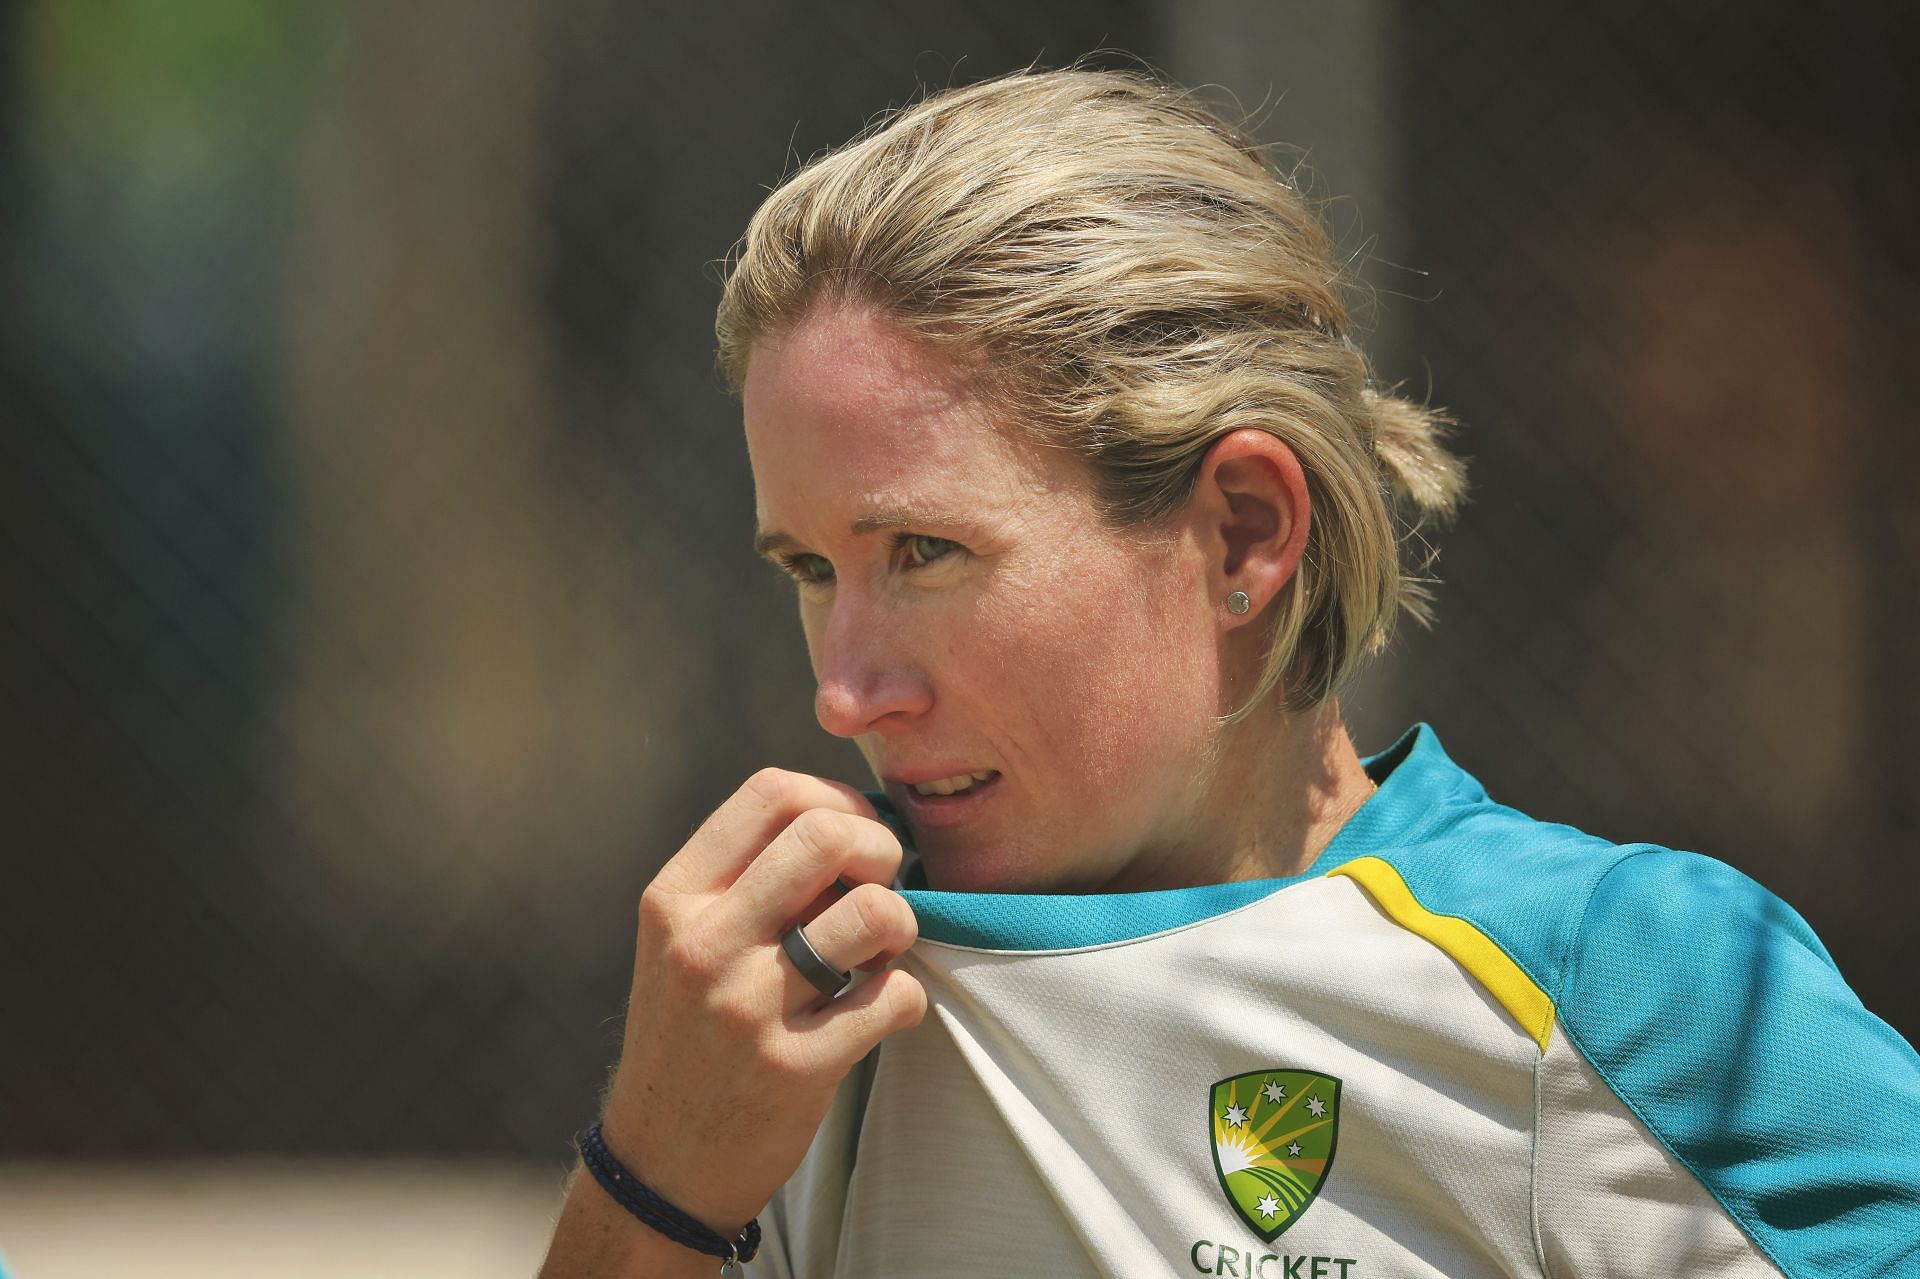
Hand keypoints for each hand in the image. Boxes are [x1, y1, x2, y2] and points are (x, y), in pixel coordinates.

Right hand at [598, 768, 926, 1235]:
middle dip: (880, 850)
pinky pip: (895, 996)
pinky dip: (904, 997)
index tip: (854, 838)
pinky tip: (877, 1010)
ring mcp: (747, 1007)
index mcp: (675, 898)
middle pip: (828, 835)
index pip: (772, 792)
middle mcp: (703, 943)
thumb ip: (750, 878)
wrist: (660, 1163)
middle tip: (880, 888)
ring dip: (900, 926)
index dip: (836, 800)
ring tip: (878, 954)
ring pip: (874, 913)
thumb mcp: (687, 940)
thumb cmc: (691, 1034)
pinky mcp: (794, 1068)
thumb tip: (852, 820)